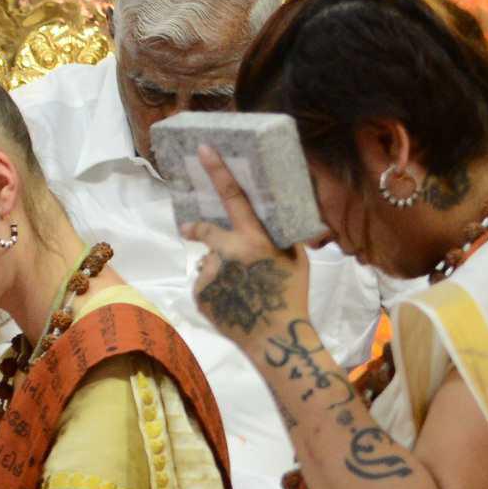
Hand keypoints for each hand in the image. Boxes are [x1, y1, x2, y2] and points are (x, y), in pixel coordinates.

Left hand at [180, 153, 309, 345]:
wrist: (275, 338)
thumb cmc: (292, 294)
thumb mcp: (294, 258)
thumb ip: (274, 237)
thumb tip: (262, 219)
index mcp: (255, 241)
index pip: (235, 199)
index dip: (219, 172)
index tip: (203, 150)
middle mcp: (228, 253)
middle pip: (204, 232)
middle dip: (199, 231)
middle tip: (193, 231)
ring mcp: (211, 274)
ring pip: (209, 262)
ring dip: (219, 270)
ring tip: (241, 290)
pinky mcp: (199, 293)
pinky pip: (204, 283)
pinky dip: (215, 289)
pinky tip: (232, 302)